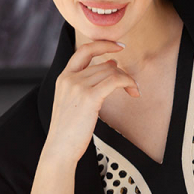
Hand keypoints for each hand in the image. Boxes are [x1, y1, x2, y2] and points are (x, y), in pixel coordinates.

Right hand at [43, 39, 139, 164]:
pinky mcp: (89, 97)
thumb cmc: (68, 130)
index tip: (118, 46)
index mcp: (63, 77)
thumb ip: (86, 83)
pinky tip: (133, 91)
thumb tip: (111, 64)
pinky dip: (128, 83)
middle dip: (122, 73)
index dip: (103, 44)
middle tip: (131, 85)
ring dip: (127, 80)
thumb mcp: (71, 101)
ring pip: (111, 71)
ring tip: (133, 90)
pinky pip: (115, 80)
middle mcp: (69, 78)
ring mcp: (78, 86)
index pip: (84, 50)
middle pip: (104, 65)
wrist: (59, 148)